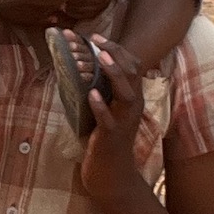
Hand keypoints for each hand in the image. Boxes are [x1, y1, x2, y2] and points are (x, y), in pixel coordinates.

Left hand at [74, 37, 146, 208]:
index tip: (96, 36)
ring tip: (101, 58)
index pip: (130, 66)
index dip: (115, 49)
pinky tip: (91, 94)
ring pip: (126, 93)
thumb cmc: (105, 142)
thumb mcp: (105, 112)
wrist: (112, 178)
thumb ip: (101, 92)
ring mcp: (123, 122)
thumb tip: (82, 71)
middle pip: (131, 73)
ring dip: (113, 74)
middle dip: (113, 54)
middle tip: (96, 40)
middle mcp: (131, 107)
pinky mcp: (112, 137)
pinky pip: (109, 120)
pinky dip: (101, 106)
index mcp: (130, 99)